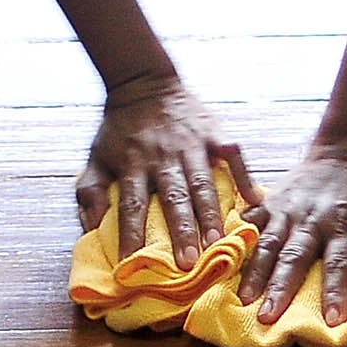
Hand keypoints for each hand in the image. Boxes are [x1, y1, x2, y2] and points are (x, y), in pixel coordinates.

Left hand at [78, 72, 246, 257]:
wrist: (143, 82)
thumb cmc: (118, 129)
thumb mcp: (95, 157)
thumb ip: (91, 192)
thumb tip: (92, 227)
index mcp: (132, 163)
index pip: (130, 205)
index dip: (131, 235)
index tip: (132, 264)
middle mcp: (163, 155)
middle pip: (173, 198)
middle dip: (181, 231)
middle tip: (190, 263)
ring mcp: (191, 143)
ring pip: (203, 182)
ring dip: (211, 213)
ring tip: (219, 241)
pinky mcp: (213, 131)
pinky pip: (233, 156)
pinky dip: (245, 177)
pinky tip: (255, 202)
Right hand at [239, 135, 346, 326]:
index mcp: (345, 223)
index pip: (340, 264)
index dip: (336, 292)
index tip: (332, 321)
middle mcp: (312, 219)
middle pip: (294, 258)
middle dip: (280, 290)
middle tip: (267, 318)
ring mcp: (289, 209)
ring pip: (268, 244)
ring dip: (255, 272)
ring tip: (243, 299)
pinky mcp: (274, 200)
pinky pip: (253, 220)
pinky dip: (239, 238)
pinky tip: (224, 257)